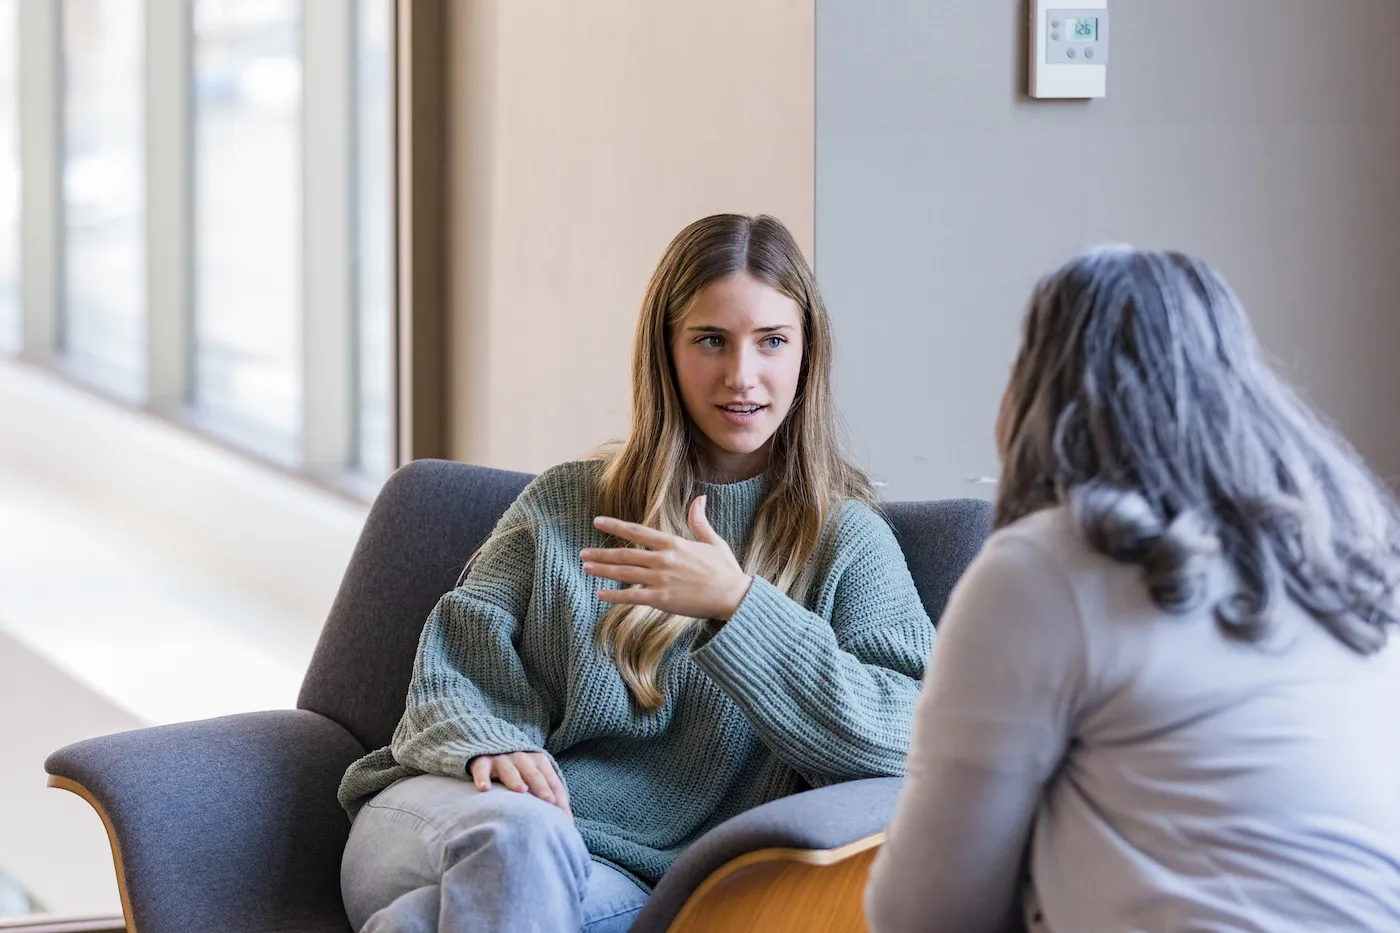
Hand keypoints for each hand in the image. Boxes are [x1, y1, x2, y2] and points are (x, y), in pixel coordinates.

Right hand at [468, 751, 571, 815]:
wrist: (491, 746)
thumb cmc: (520, 771)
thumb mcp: (536, 777)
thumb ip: (551, 796)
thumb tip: (568, 823)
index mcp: (539, 761)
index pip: (551, 779)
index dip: (558, 795)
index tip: (562, 813)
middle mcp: (521, 758)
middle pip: (533, 773)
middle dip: (541, 786)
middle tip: (548, 801)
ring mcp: (501, 759)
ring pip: (509, 769)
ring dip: (515, 779)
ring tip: (521, 790)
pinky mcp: (482, 762)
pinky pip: (482, 770)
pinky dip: (483, 778)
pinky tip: (484, 789)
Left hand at [583, 495, 753, 620]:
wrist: (734, 596)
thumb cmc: (725, 570)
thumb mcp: (713, 541)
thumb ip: (700, 521)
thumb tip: (700, 498)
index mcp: (673, 543)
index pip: (637, 532)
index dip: (615, 526)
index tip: (598, 521)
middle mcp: (663, 559)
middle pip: (625, 554)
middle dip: (602, 553)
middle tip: (583, 554)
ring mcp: (661, 579)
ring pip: (625, 573)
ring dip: (603, 570)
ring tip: (586, 567)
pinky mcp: (662, 599)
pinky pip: (632, 597)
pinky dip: (615, 596)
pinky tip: (600, 594)